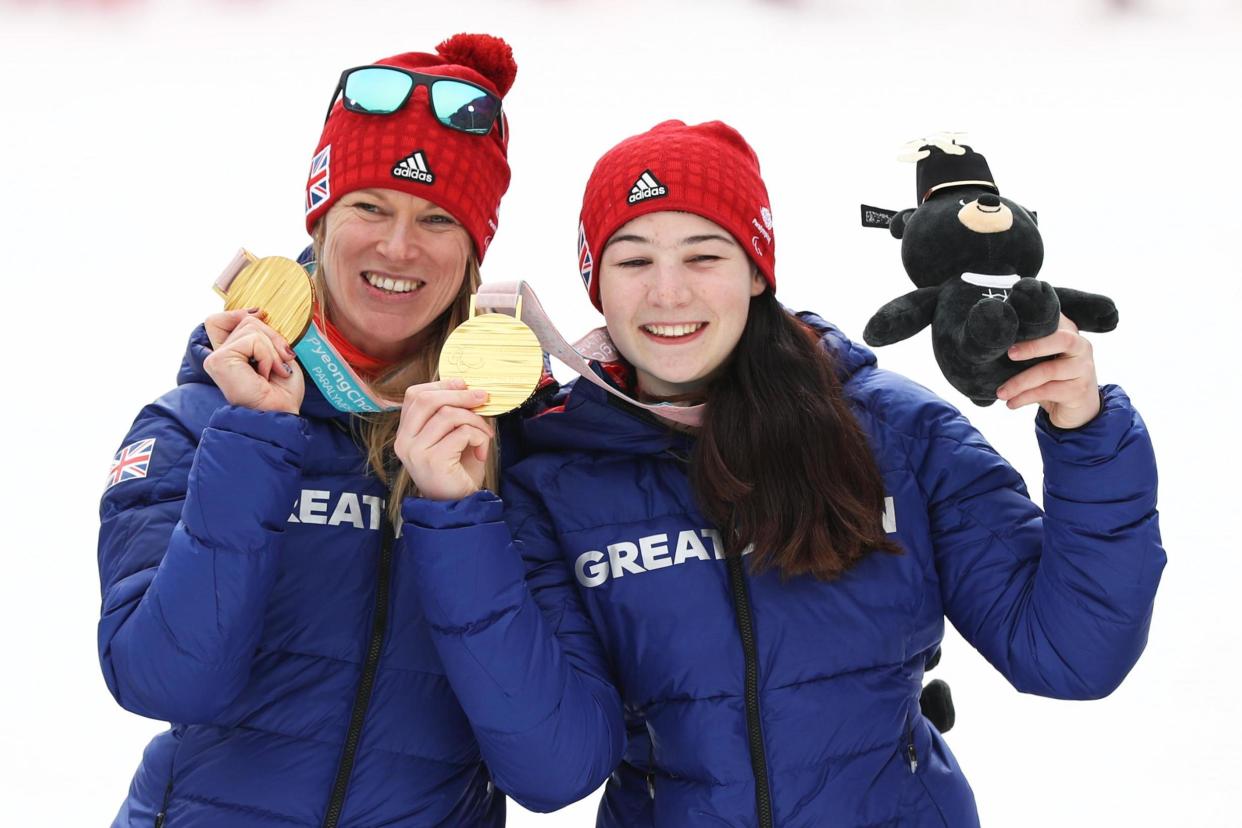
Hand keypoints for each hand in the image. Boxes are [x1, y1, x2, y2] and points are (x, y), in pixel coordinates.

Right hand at [202, 309, 303, 413]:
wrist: (282, 415)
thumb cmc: (282, 392)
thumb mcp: (276, 353)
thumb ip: (261, 333)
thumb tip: (256, 312)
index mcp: (229, 354)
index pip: (219, 320)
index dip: (238, 314)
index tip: (261, 317)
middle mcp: (218, 355)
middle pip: (245, 320)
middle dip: (273, 336)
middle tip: (282, 361)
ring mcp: (216, 358)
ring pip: (251, 327)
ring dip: (273, 349)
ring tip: (274, 371)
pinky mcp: (218, 360)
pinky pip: (252, 340)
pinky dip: (268, 356)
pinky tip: (266, 375)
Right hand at [394, 379, 493, 500]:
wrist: (458, 507)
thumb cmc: (457, 472)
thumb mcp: (452, 437)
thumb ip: (453, 414)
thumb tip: (469, 388)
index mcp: (405, 432)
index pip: (414, 395)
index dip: (441, 385)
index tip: (463, 385)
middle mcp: (404, 441)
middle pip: (428, 399)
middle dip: (460, 395)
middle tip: (483, 398)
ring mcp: (416, 451)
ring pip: (448, 414)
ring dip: (475, 421)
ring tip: (484, 436)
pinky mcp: (433, 460)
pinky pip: (461, 432)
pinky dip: (478, 437)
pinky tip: (481, 452)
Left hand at [997, 314, 1100, 428]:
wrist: (1080, 407)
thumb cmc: (1054, 377)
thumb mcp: (1043, 357)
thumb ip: (1029, 345)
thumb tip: (996, 340)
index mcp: (1069, 332)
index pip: (1054, 321)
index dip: (1035, 323)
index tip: (1010, 330)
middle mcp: (1081, 347)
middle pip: (1061, 340)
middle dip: (1033, 346)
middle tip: (1009, 354)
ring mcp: (1082, 369)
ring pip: (1048, 371)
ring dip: (1019, 383)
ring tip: (1000, 392)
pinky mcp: (1078, 390)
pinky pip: (1047, 391)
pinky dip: (1025, 397)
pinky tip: (1011, 403)